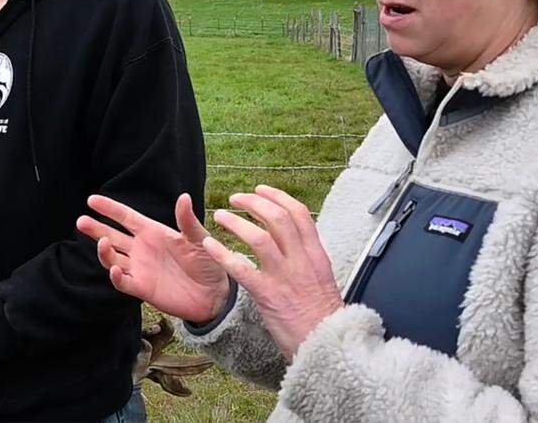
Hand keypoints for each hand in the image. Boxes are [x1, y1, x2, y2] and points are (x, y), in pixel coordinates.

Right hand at [77, 193, 230, 323]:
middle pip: (112, 236)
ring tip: (102, 242)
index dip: (109, 208)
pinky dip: (115, 276)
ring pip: (113, 258)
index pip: (126, 217)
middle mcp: (142, 249)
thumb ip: (187, 220)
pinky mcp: (142, 288)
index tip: (91, 199)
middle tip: (81, 220)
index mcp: (154, 232)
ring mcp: (140, 268)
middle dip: (96, 228)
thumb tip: (183, 196)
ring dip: (104, 251)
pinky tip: (115, 268)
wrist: (215, 293)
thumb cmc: (208, 261)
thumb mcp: (199, 238)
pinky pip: (122, 282)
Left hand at [202, 185, 342, 359]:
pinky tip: (209, 245)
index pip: (299, 213)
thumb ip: (309, 261)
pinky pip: (241, 268)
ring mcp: (285, 277)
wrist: (327, 346)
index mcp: (316, 255)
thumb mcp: (324, 281)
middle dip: (254, 202)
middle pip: (278, 218)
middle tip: (236, 198)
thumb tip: (299, 245)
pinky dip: (222, 253)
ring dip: (236, 222)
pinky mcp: (268, 295)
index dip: (278, 196)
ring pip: (259, 237)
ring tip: (220, 216)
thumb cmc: (324, 318)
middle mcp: (302, 261)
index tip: (262, 190)